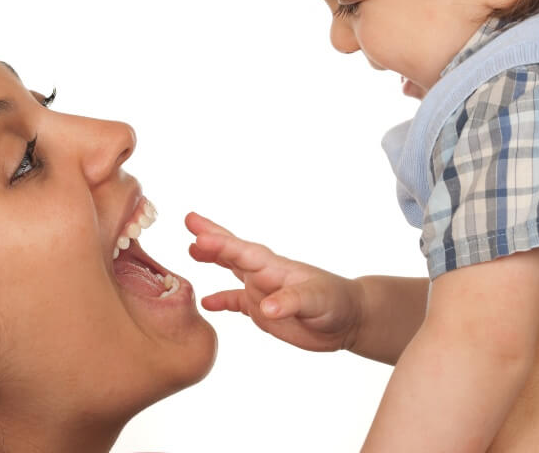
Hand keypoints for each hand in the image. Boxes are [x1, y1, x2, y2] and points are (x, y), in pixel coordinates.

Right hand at [185, 212, 363, 352]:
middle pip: (233, 250)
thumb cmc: (337, 303)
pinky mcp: (263, 310)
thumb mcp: (317, 301)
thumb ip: (291, 301)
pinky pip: (236, 301)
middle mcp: (265, 274)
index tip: (199, 237)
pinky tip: (207, 302)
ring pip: (232, 268)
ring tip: (191, 249)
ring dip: (213, 258)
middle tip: (190, 220)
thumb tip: (266, 307)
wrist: (348, 318)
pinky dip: (221, 301)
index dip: (221, 244)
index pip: (243, 252)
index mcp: (276, 268)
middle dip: (212, 236)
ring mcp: (262, 289)